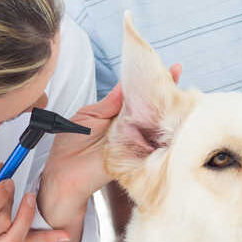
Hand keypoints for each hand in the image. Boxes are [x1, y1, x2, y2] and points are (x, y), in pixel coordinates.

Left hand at [39, 65, 182, 228]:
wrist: (64, 173)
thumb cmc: (71, 145)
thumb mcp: (88, 115)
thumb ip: (109, 102)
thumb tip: (124, 84)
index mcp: (117, 113)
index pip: (137, 94)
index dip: (151, 81)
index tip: (168, 68)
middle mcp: (129, 126)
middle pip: (152, 107)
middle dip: (166, 91)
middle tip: (176, 74)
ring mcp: (135, 140)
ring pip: (156, 124)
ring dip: (167, 110)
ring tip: (177, 92)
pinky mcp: (136, 156)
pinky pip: (154, 145)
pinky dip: (163, 135)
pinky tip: (170, 120)